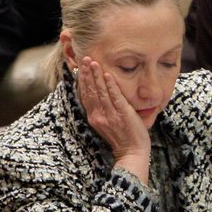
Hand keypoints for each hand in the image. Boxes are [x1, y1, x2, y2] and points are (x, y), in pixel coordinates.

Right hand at [78, 57, 151, 182]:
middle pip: (90, 91)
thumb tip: (99, 97)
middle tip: (84, 58)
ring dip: (96, 75)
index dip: (82, 80)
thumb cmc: (122, 139)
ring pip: (100, 92)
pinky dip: (111, 86)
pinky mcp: (123, 114)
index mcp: (94, 117)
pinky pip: (115, 97)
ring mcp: (110, 115)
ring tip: (92, 62)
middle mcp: (99, 115)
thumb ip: (102, 111)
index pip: (85, 95)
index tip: (79, 67)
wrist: (132, 153)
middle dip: (86, 73)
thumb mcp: (107, 124)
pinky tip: (107, 75)